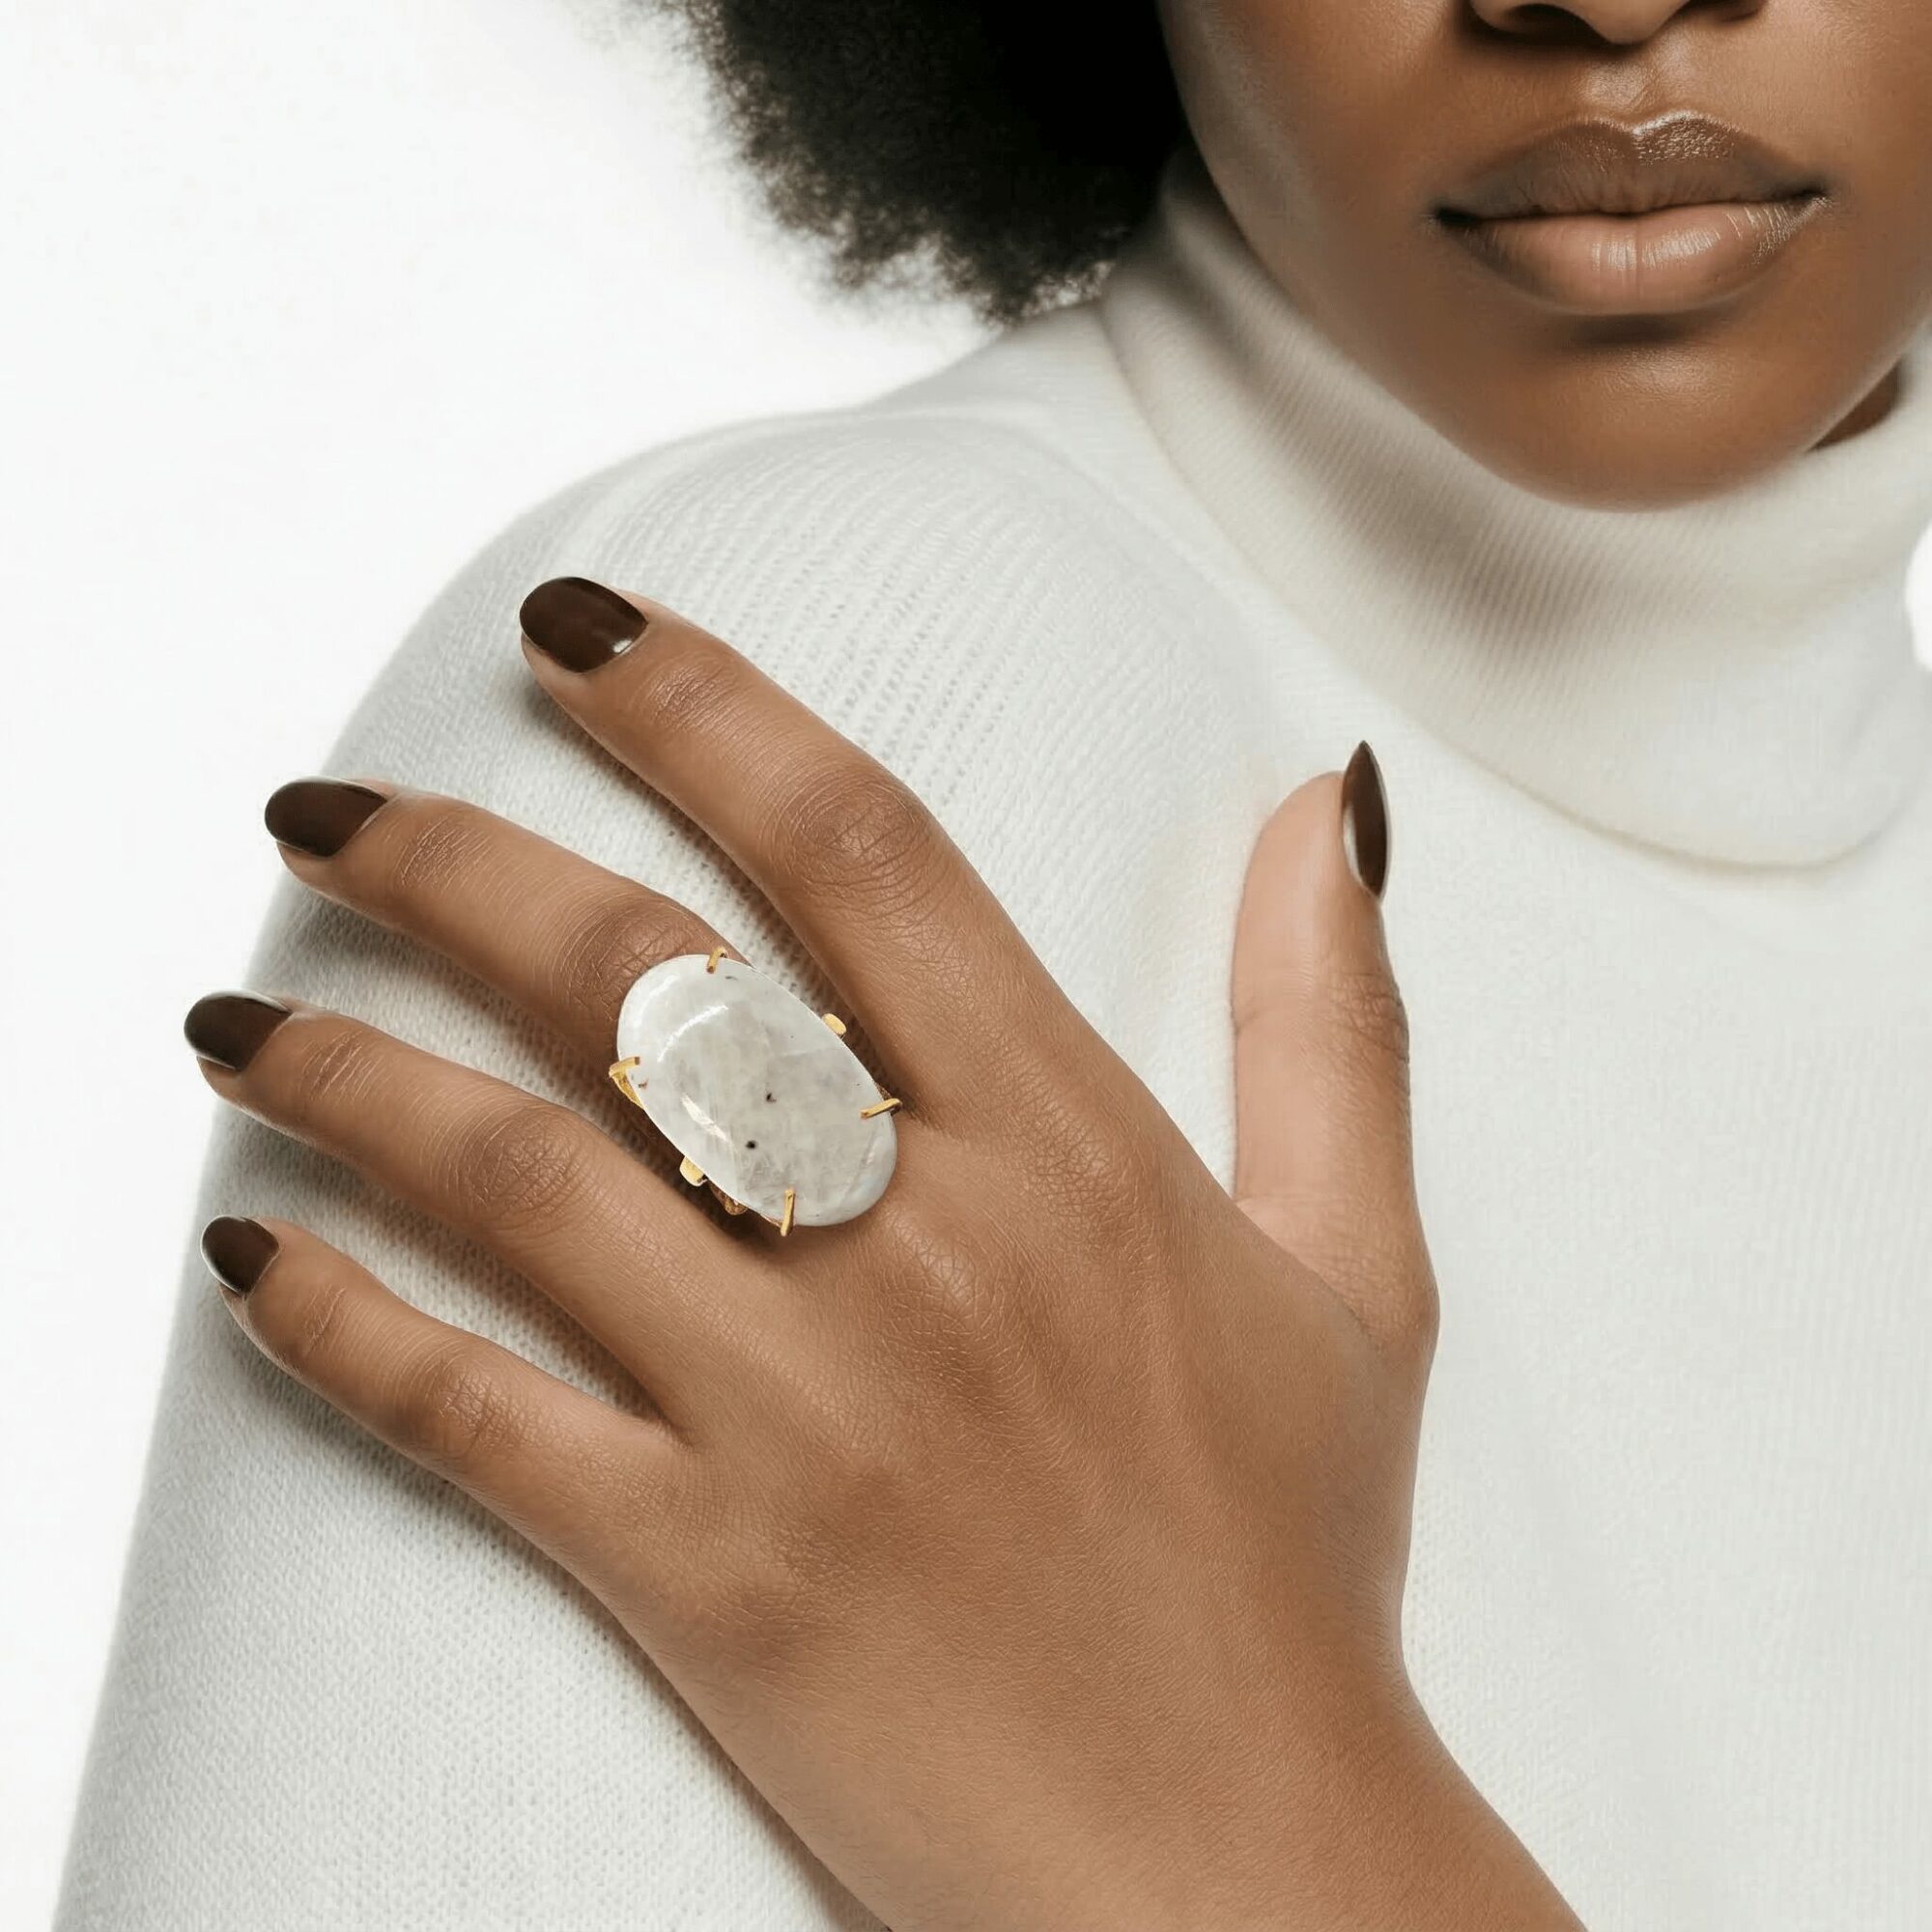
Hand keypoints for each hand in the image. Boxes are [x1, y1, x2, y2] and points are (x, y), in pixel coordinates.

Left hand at [188, 577, 1579, 1930]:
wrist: (1242, 1871)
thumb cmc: (1291, 1570)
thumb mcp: (1360, 1277)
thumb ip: (1329, 1021)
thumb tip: (1327, 806)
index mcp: (1079, 1157)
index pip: (862, 852)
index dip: (706, 708)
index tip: (580, 636)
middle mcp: (929, 1253)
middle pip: (641, 985)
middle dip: (452, 863)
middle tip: (328, 808)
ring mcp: (806, 1416)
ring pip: (517, 1176)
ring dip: (345, 1067)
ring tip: (238, 1008)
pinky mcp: (708, 1578)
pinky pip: (473, 1416)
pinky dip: (342, 1323)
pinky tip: (250, 1257)